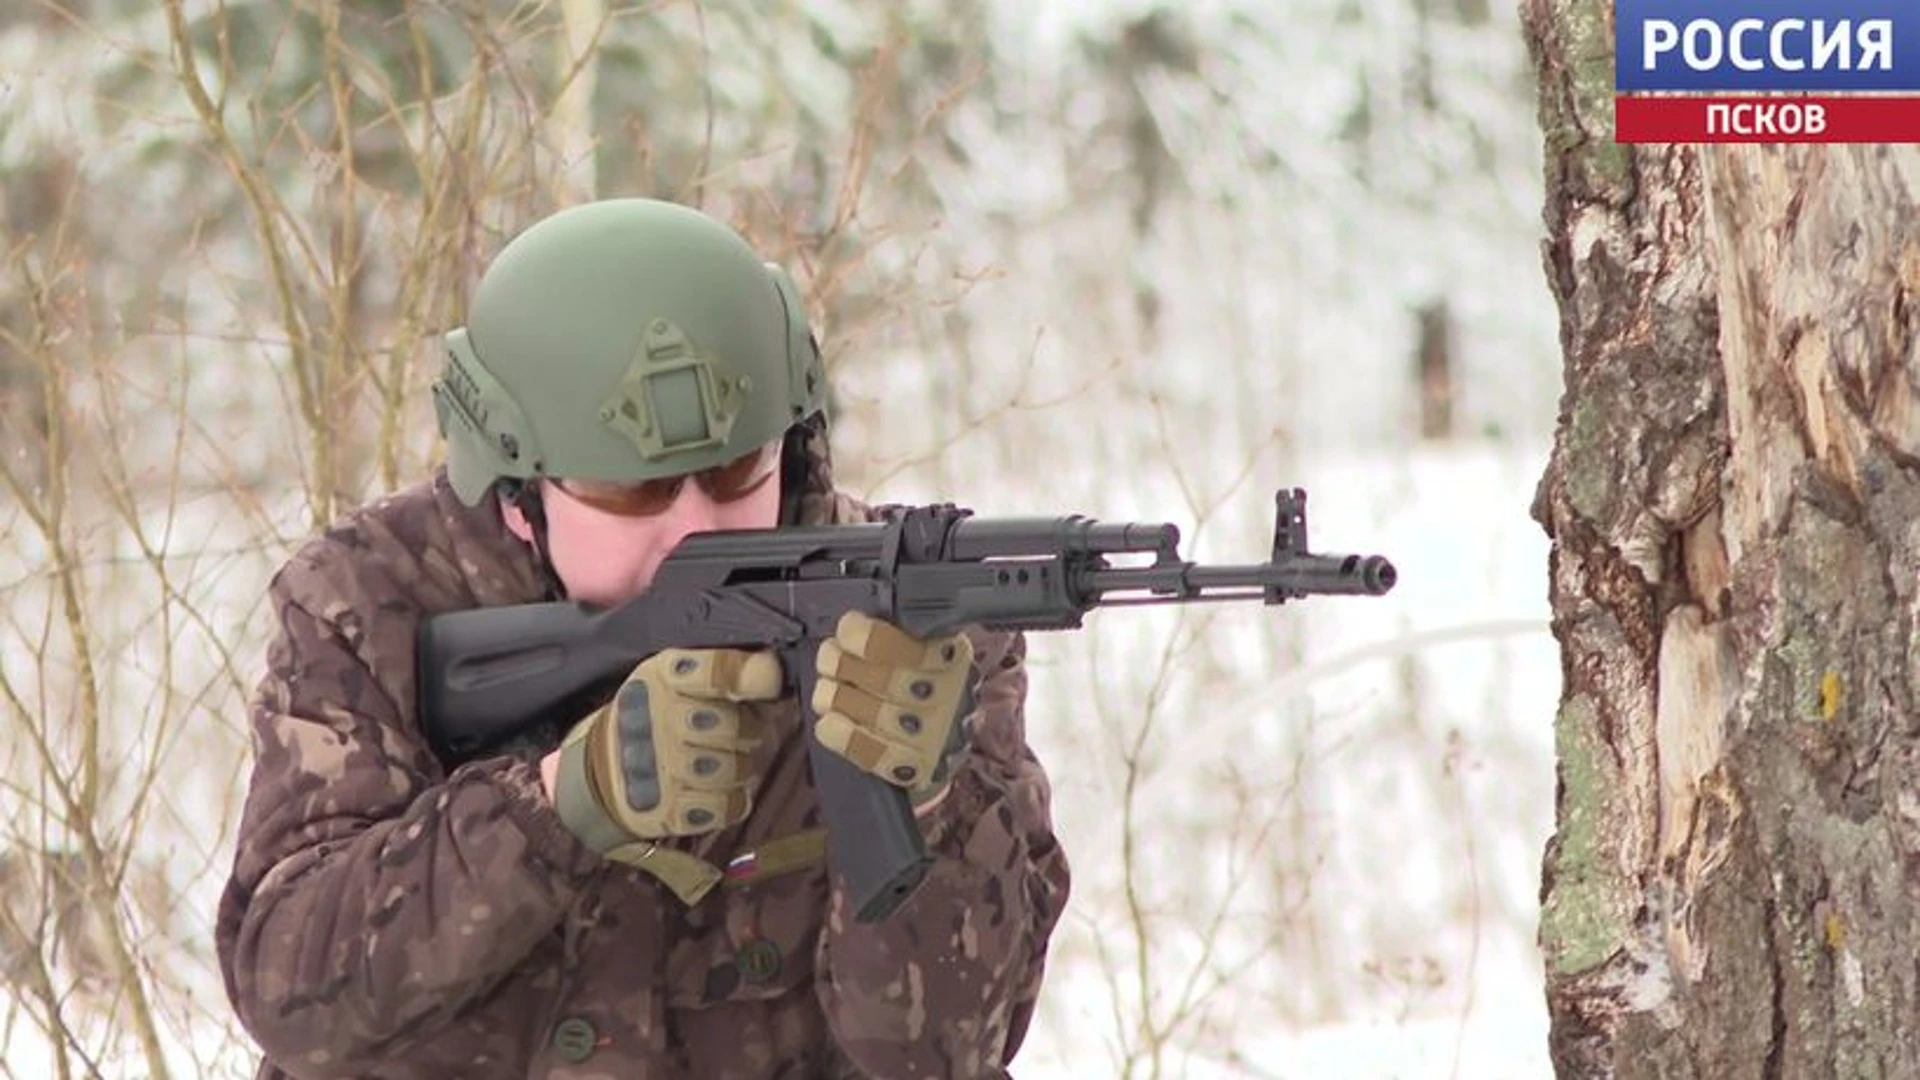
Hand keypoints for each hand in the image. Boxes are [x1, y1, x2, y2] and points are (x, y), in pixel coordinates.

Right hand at [549, 647, 782, 856]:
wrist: (608, 768)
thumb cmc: (663, 715)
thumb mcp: (683, 678)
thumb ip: (731, 672)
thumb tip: (778, 671)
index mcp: (666, 675)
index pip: (717, 671)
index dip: (752, 675)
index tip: (771, 680)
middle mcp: (658, 717)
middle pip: (733, 726)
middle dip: (745, 731)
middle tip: (732, 731)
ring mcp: (658, 766)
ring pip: (733, 770)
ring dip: (737, 768)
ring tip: (719, 761)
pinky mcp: (663, 810)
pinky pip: (726, 807)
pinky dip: (729, 802)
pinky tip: (713, 791)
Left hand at [810, 612, 974, 801]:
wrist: (945, 738)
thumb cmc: (926, 679)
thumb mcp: (927, 644)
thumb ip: (898, 630)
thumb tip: (852, 622)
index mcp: (950, 655)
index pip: (909, 645)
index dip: (867, 636)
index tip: (848, 627)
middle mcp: (946, 696)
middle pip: (883, 679)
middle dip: (844, 665)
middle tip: (829, 657)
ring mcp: (929, 735)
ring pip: (873, 713)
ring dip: (837, 697)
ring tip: (827, 688)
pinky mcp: (913, 767)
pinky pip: (873, 752)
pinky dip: (845, 737)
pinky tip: (828, 723)